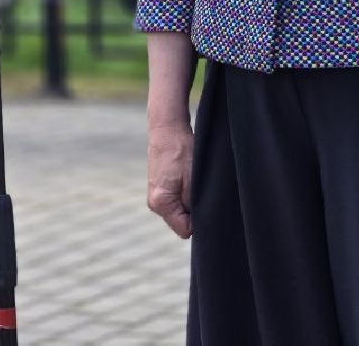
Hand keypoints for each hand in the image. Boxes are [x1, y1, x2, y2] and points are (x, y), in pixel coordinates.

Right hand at [146, 122, 193, 238]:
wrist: (167, 129)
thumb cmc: (181, 150)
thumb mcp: (193, 179)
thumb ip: (193, 204)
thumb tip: (196, 222)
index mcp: (161, 203)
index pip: (184, 230)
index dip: (198, 220)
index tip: (205, 203)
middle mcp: (154, 203)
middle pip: (180, 222)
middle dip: (193, 211)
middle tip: (200, 190)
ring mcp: (154, 196)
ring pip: (179, 211)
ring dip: (189, 201)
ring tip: (192, 181)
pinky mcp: (158, 188)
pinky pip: (175, 201)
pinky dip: (184, 194)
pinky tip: (187, 178)